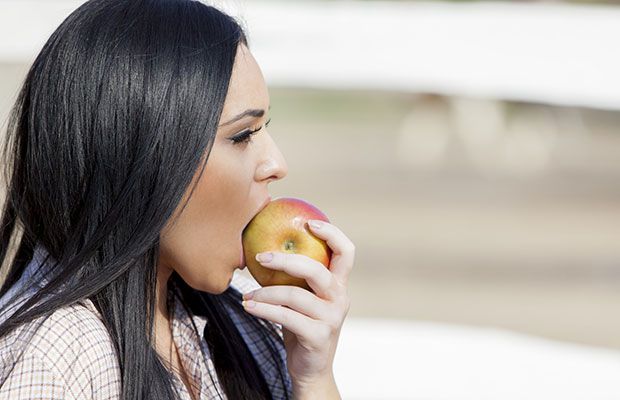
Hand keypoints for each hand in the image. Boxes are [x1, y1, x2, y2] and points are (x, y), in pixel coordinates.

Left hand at [241, 219, 354, 392]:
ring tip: (247, 295)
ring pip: (296, 295)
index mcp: (339, 284)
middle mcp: (340, 298)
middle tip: (261, 255)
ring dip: (265, 293)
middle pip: (318, 270)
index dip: (332, 233)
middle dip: (287, 259)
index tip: (308, 222)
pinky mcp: (318, 336)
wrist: (310, 369)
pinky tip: (248, 306)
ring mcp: (331, 318)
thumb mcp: (303, 298)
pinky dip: (263, 310)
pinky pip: (286, 317)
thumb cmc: (301, 326)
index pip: (346, 252)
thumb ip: (296, 277)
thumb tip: (264, 245)